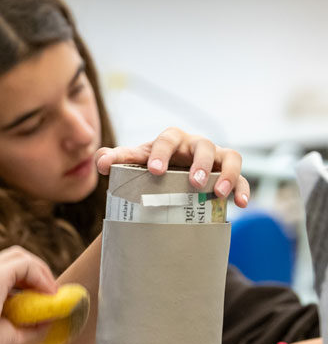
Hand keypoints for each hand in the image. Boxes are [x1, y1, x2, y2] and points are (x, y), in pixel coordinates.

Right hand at [0, 247, 56, 343]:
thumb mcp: (8, 334)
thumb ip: (28, 326)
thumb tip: (49, 320)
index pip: (7, 273)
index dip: (29, 282)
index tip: (43, 299)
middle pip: (15, 258)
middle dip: (37, 271)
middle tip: (51, 292)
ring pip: (20, 257)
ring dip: (41, 272)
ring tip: (52, 293)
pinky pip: (26, 265)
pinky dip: (41, 277)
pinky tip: (48, 294)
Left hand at [94, 127, 249, 207]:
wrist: (165, 178)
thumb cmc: (148, 167)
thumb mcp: (132, 162)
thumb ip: (114, 159)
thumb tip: (100, 163)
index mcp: (171, 139)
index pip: (167, 140)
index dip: (162, 154)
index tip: (154, 171)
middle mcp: (195, 145)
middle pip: (203, 146)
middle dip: (200, 164)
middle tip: (193, 183)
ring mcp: (216, 158)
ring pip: (230, 157)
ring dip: (227, 174)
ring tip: (218, 193)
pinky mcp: (229, 174)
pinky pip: (243, 179)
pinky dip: (243, 189)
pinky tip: (239, 204)